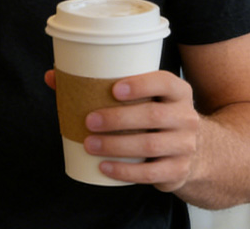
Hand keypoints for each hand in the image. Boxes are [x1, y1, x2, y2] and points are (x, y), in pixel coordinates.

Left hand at [45, 69, 199, 190]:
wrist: (196, 150)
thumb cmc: (154, 113)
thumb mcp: (143, 96)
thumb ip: (101, 83)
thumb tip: (52, 76)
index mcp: (178, 91)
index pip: (164, 82)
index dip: (140, 84)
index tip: (113, 89)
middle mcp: (186, 116)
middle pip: (153, 116)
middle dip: (118, 119)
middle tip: (89, 121)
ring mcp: (185, 145)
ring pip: (149, 146)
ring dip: (116, 146)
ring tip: (89, 144)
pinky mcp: (178, 170)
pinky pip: (151, 173)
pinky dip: (125, 172)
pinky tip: (104, 167)